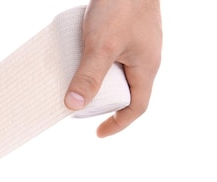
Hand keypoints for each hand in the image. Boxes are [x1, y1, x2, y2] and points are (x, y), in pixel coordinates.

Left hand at [64, 0, 162, 136]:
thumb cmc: (121, 3)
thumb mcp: (101, 45)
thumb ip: (88, 75)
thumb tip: (72, 107)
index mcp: (146, 67)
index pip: (137, 107)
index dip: (118, 124)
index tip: (98, 132)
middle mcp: (144, 57)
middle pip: (125, 92)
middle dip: (103, 104)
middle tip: (80, 106)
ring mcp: (135, 43)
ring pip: (116, 73)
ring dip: (97, 83)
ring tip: (75, 85)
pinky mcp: (124, 31)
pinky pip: (110, 56)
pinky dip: (94, 63)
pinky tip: (78, 61)